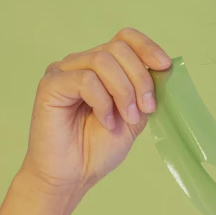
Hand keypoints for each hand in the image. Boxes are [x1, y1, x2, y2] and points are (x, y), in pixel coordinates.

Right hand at [19, 27, 170, 196]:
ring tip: (126, 118)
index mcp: (101, 67)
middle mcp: (81, 63)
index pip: (125, 38)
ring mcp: (63, 71)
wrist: (72, 176)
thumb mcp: (134, 116)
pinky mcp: (51, 85)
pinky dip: (102, 101)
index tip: (164, 67)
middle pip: (118, 48)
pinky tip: (104, 121)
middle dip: (140, 78)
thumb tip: (164, 70)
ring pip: (103, 61)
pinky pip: (85, 80)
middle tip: (146, 108)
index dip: (147, 47)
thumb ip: (145, 92)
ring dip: (123, 91)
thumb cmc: (98, 148)